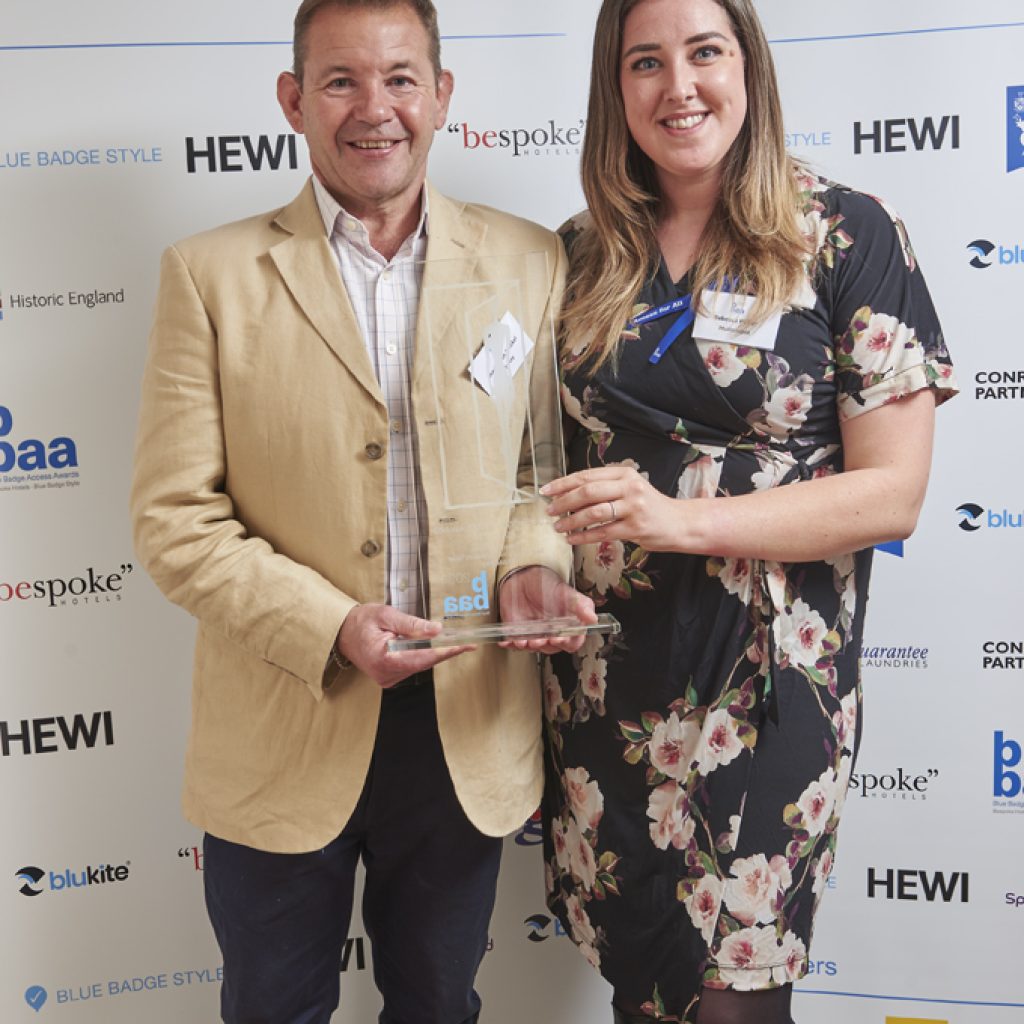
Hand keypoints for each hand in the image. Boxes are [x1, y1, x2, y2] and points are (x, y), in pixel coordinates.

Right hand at [337, 603, 473, 687]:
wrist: (342, 632)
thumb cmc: (361, 621)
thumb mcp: (386, 615)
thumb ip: (412, 624)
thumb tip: (437, 630)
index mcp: (384, 659)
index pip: (422, 657)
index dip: (446, 651)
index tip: (464, 646)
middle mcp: (386, 674)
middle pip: (424, 663)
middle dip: (445, 651)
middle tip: (466, 642)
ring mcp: (388, 678)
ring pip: (420, 665)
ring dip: (433, 653)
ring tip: (447, 641)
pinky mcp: (390, 677)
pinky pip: (412, 666)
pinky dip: (422, 655)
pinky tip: (428, 645)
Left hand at [497, 566, 596, 654]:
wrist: (523, 575)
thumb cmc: (547, 584)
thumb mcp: (566, 592)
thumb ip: (580, 605)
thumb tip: (593, 619)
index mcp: (567, 626)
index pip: (572, 642)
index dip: (567, 642)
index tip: (560, 638)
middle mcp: (552, 633)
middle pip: (552, 648)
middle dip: (546, 645)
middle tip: (542, 639)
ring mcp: (535, 634)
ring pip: (534, 648)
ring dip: (529, 647)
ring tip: (526, 640)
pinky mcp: (518, 632)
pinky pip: (515, 643)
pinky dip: (511, 644)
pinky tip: (508, 641)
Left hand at [541, 465, 683, 551]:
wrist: (678, 523)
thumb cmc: (648, 506)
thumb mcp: (628, 489)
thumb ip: (604, 488)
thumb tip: (566, 494)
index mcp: (624, 473)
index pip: (587, 475)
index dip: (563, 483)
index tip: (546, 491)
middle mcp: (629, 487)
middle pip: (588, 491)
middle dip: (564, 502)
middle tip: (550, 510)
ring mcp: (634, 507)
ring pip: (594, 512)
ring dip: (571, 521)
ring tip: (558, 527)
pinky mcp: (636, 528)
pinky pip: (603, 532)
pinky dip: (584, 536)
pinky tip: (572, 539)